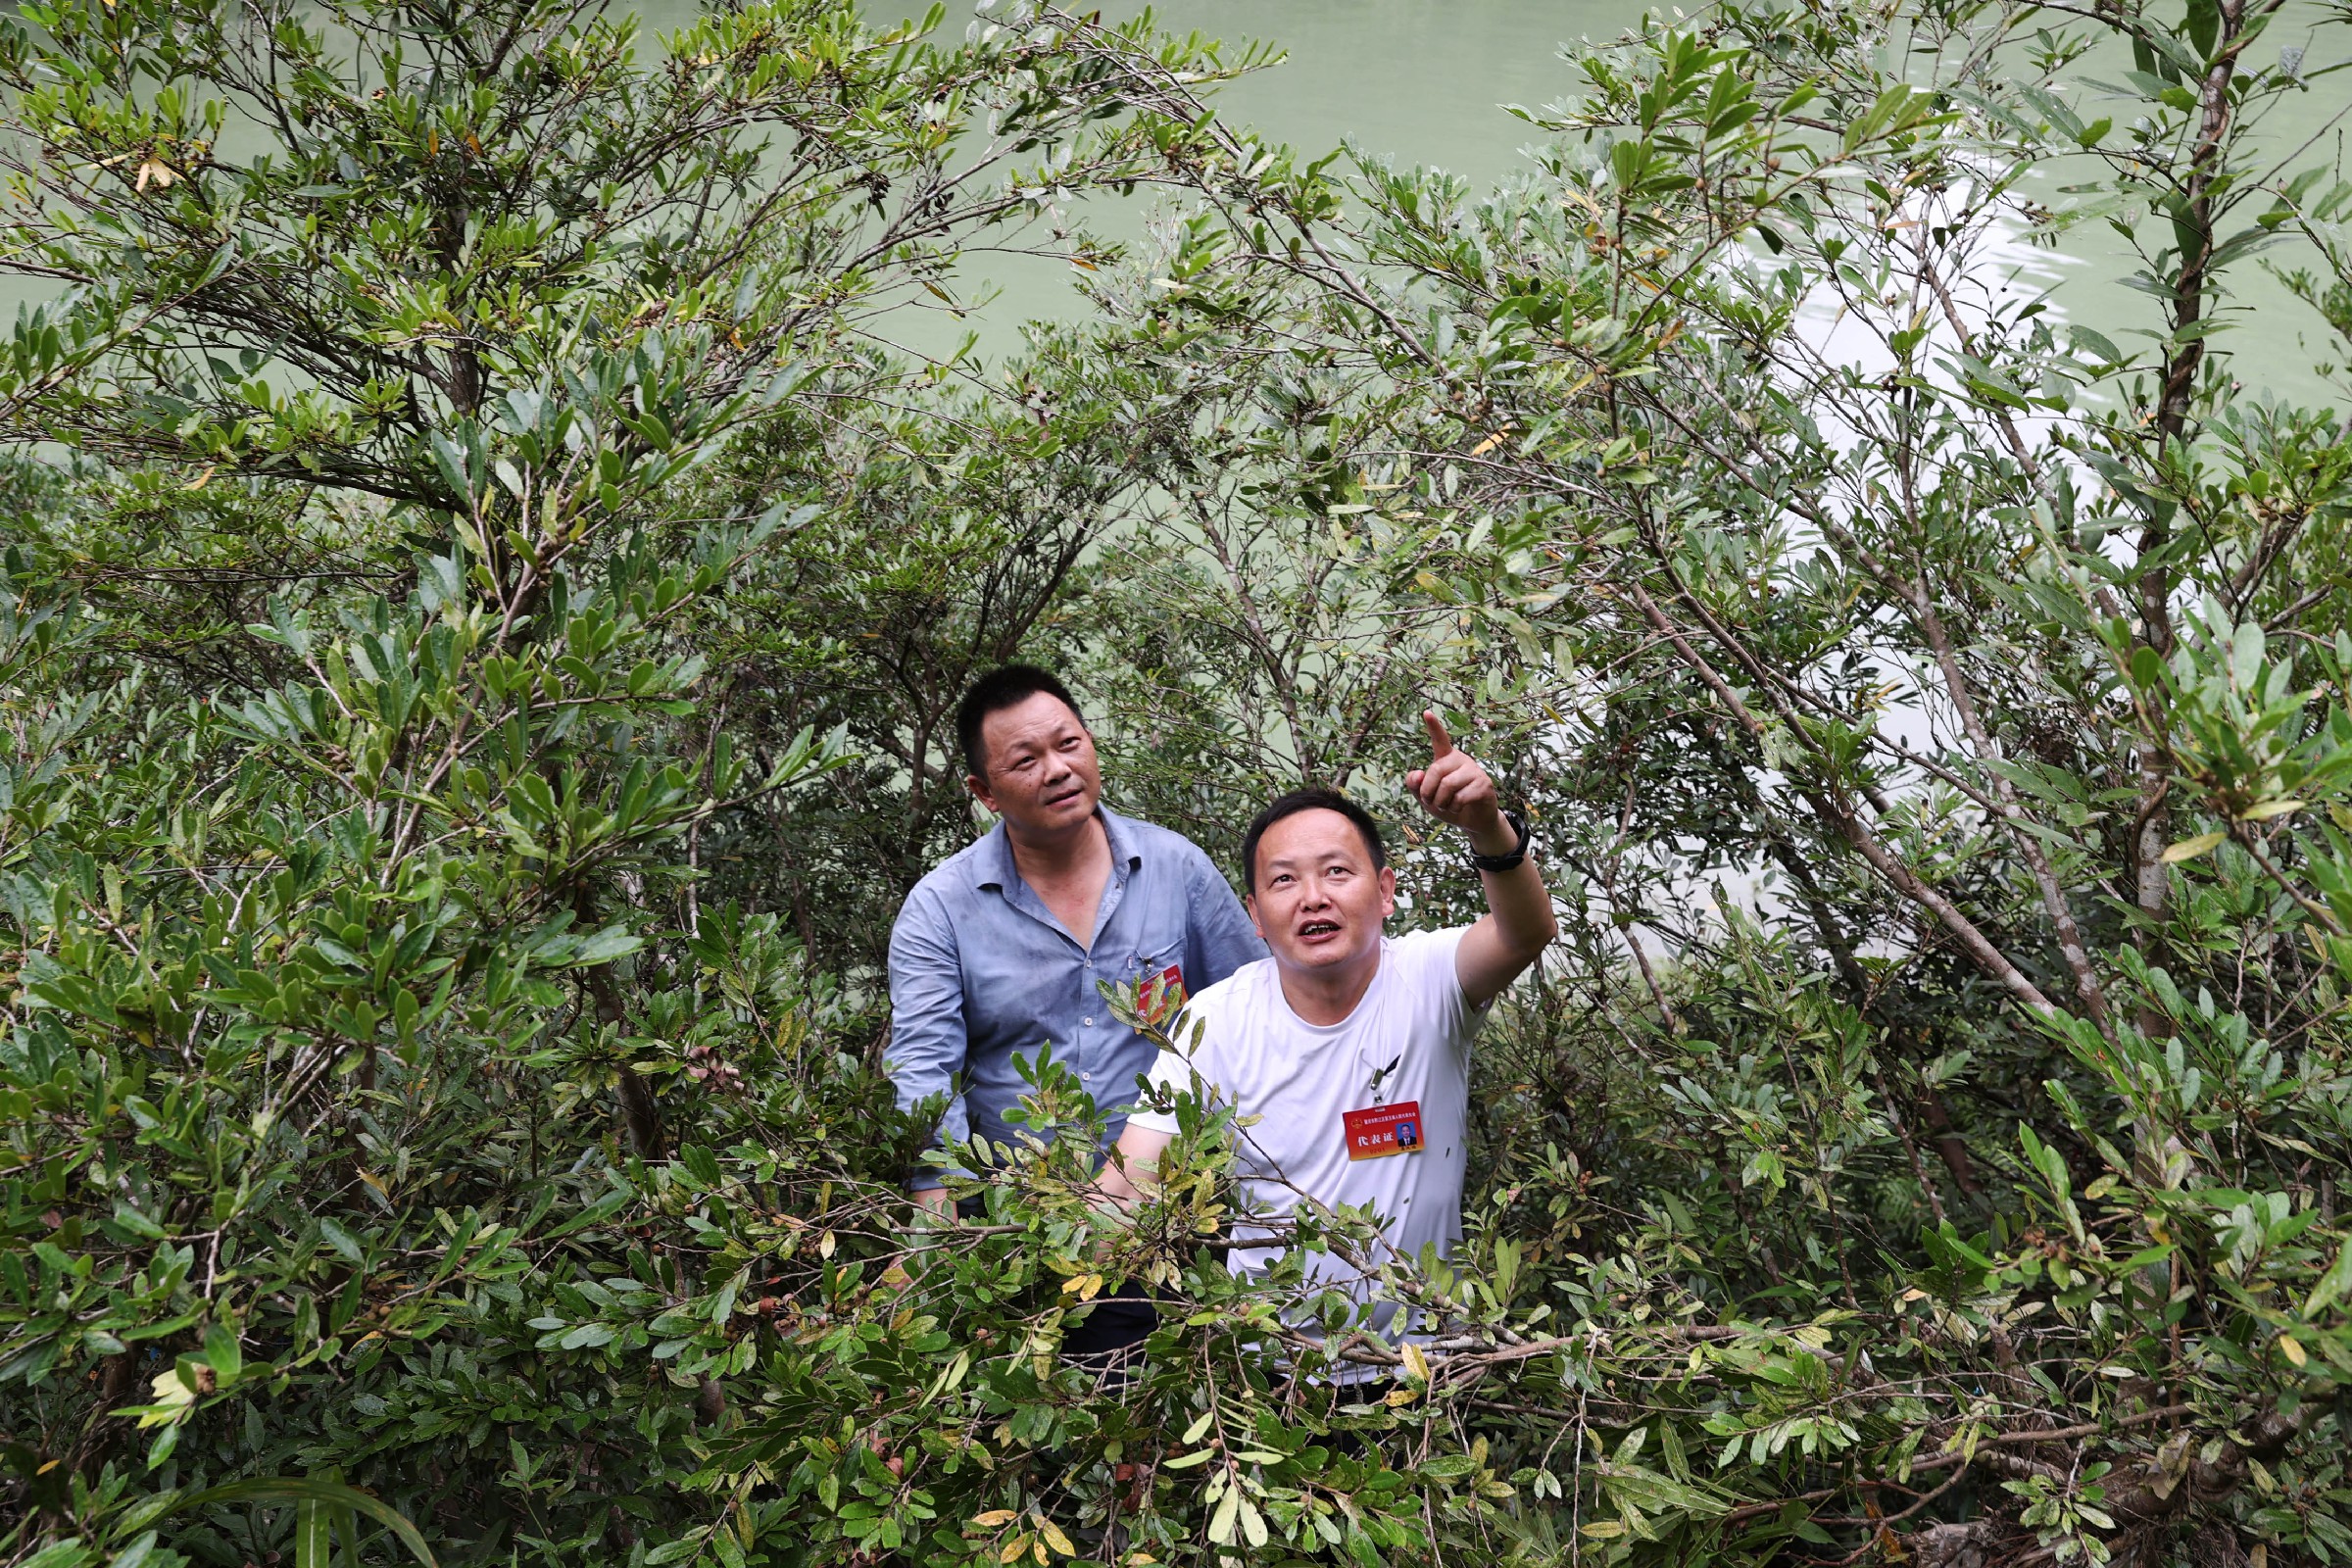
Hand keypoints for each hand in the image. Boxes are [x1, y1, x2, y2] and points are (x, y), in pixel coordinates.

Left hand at [1404, 710, 1505, 842]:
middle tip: (1432, 802)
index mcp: (1446, 758)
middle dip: (1428, 792)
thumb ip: (1415, 785)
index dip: (1433, 726)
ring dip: (1441, 802)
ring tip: (1447, 806)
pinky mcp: (1484, 784)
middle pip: (1435, 771)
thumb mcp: (1425, 797)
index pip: (1440, 740)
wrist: (1473, 820)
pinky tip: (1459, 807)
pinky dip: (1454, 808)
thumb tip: (1418, 774)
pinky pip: (1461, 797)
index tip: (1426, 712)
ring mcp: (1474, 770)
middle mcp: (1461, 759)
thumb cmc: (1448, 804)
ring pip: (1447, 785)